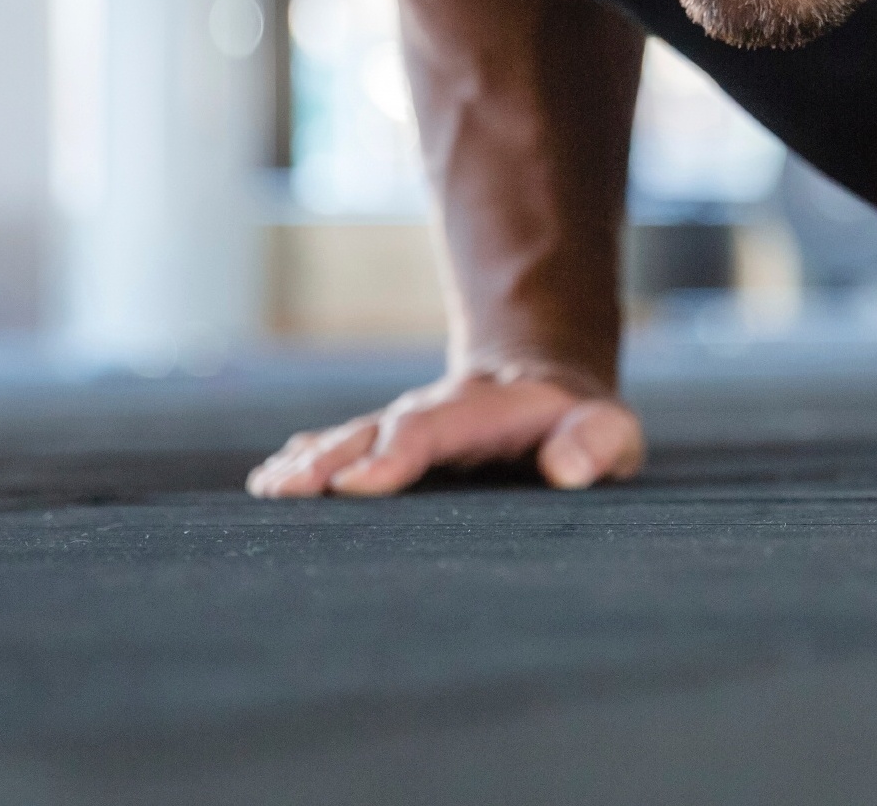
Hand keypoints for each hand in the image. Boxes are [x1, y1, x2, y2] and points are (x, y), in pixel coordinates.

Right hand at [245, 367, 644, 498]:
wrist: (548, 385)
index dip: (393, 455)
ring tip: (267, 490)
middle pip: (371, 432)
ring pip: (346, 439)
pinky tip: (269, 483)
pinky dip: (304, 460)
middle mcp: (429, 415)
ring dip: (306, 463)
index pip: (429, 431)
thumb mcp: (609, 429)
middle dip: (328, 461)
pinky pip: (339, 447)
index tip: (355, 486)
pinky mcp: (387, 444)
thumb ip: (595, 442)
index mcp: (480, 412)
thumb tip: (567, 470)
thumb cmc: (582, 423)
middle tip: (285, 492)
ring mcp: (402, 427)